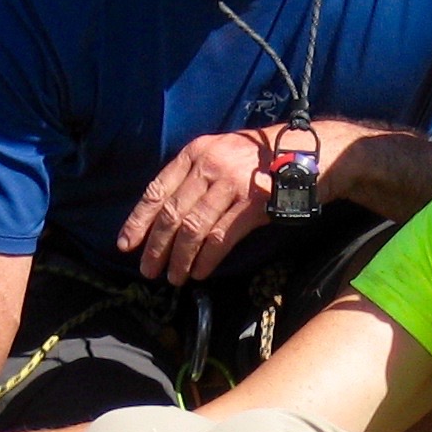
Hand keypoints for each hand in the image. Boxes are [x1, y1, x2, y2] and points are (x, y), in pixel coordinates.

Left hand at [118, 127, 285, 283]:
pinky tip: (199, 273)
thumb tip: (164, 216)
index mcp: (195, 153)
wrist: (305, 156)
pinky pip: (221, 237)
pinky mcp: (252, 204)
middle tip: (148, 271)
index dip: (139, 220)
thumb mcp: (219, 154)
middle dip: (156, 247)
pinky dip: (206, 259)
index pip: (157, 190)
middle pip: (172, 213)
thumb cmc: (258, 159)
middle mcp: (209, 166)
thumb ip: (193, 177)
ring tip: (174, 278)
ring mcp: (231, 185)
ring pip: (193, 229)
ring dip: (180, 259)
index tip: (126, 245)